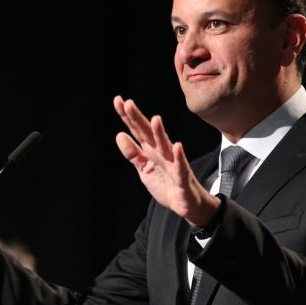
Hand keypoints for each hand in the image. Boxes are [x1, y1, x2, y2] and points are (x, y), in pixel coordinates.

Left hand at [113, 96, 218, 226]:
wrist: (187, 204)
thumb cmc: (167, 184)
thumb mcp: (144, 169)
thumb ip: (133, 153)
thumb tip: (120, 135)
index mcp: (151, 151)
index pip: (137, 130)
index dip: (128, 117)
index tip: (118, 101)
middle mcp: (162, 153)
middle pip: (148, 134)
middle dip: (139, 119)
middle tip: (129, 104)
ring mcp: (173, 164)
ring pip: (165, 146)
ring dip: (160, 133)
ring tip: (155, 120)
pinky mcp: (182, 178)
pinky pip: (180, 167)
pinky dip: (179, 157)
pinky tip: (177, 147)